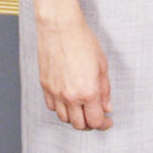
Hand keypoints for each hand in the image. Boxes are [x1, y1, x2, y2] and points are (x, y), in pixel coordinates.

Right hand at [36, 12, 110, 130]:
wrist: (60, 27)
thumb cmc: (82, 41)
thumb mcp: (102, 66)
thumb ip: (105, 90)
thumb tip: (107, 106)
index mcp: (88, 92)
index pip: (96, 121)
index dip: (104, 124)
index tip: (107, 121)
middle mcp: (70, 96)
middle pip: (80, 125)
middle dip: (90, 124)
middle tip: (96, 116)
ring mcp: (55, 92)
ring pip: (64, 119)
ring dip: (75, 118)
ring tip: (82, 108)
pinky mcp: (45, 86)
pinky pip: (52, 107)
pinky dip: (61, 109)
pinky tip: (68, 101)